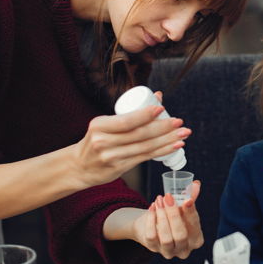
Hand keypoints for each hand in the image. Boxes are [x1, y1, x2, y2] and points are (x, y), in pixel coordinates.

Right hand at [72, 91, 190, 187]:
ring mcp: (111, 157)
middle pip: (139, 134)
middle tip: (179, 122)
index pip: (126, 120)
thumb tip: (158, 96)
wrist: (79, 167)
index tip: (162, 109)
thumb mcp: (105, 124)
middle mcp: (103, 141)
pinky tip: (174, 146)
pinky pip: (145, 158)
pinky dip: (162, 151)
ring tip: (183, 134)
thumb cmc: (97, 140)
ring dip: (167, 140)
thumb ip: (130, 113)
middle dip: (163, 127)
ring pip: (145, 147)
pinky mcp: (119, 168)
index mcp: (99, 125)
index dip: (146, 115)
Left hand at [132, 181, 203, 258]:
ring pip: (166, 238)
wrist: (154, 224)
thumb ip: (190, 197)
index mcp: (196, 240)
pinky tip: (152, 207)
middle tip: (168, 197)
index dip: (191, 213)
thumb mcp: (183, 208)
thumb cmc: (174, 217)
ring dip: (162, 217)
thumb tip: (196, 184)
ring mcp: (168, 251)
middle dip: (174, 215)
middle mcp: (184, 250)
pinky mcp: (153, 248)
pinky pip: (151, 236)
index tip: (187, 200)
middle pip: (180, 236)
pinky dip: (151, 220)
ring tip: (159, 200)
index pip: (195, 227)